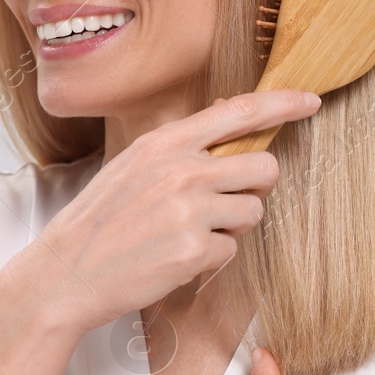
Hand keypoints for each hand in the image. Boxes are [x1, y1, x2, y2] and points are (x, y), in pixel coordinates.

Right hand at [9, 90, 320, 334]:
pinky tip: (175, 259)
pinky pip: (232, 249)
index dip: (281, 103)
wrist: (64, 273)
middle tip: (228, 202)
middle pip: (264, 167)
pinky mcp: (195, 250)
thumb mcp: (131, 167)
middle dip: (256, 187)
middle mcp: (181, 170)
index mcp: (163, 143)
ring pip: (252, 211)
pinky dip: (211, 258)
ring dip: (231, 226)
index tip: (309, 100)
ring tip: (188, 234)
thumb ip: (179, 147)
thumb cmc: (99, 222)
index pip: (237, 111)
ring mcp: (190, 210)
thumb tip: (228, 116)